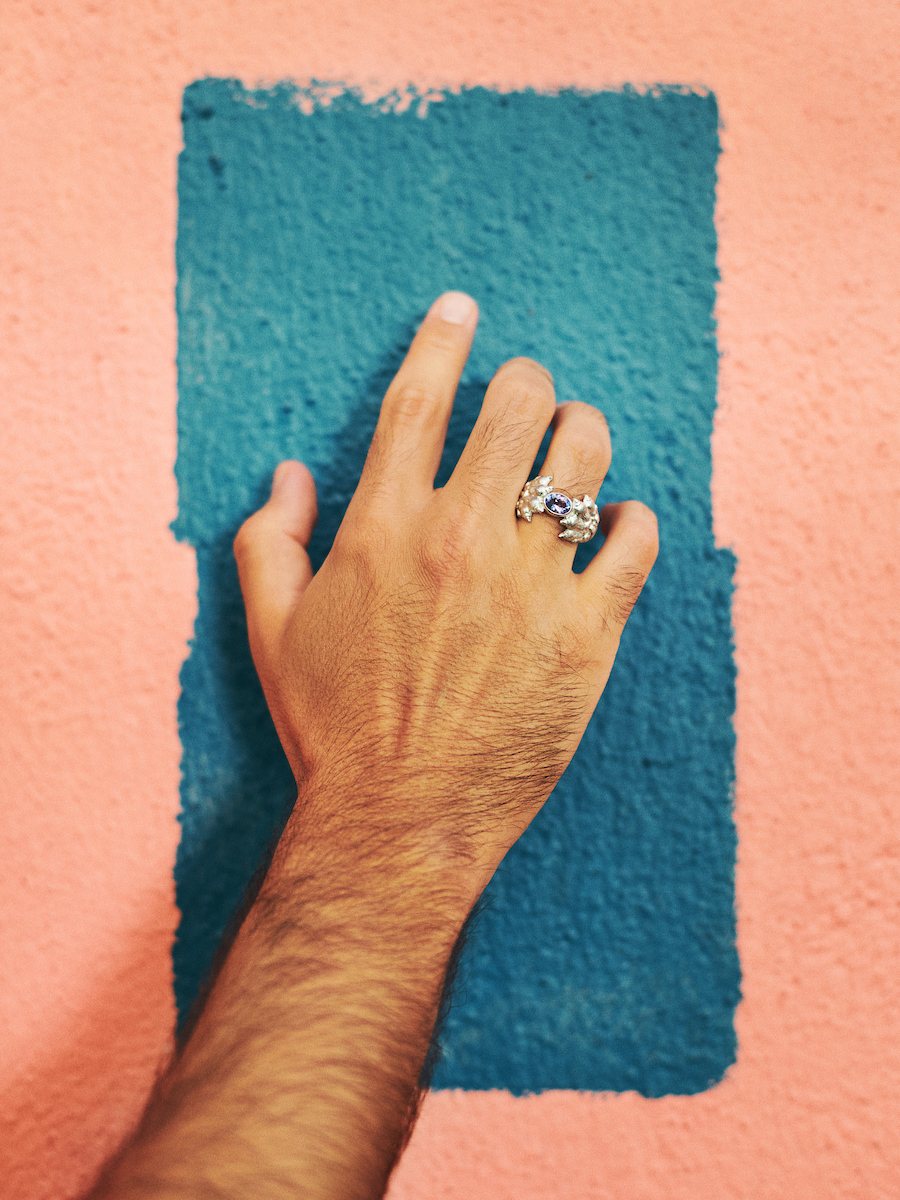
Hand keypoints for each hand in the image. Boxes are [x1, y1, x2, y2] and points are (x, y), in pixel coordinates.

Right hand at [235, 291, 657, 902]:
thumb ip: (267, 539)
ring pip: (584, 455)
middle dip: (525, 381)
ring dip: (583, 430)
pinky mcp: (587, 635)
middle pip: (516, 405)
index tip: (461, 308)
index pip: (419, 399)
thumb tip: (290, 474)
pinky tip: (615, 521)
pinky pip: (635, 541)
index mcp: (383, 528)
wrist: (398, 820)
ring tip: (575, 445)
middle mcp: (461, 539)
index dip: (443, 337)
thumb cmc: (332, 726)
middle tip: (526, 396)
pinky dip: (632, 516)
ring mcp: (530, 585)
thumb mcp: (272, 631)